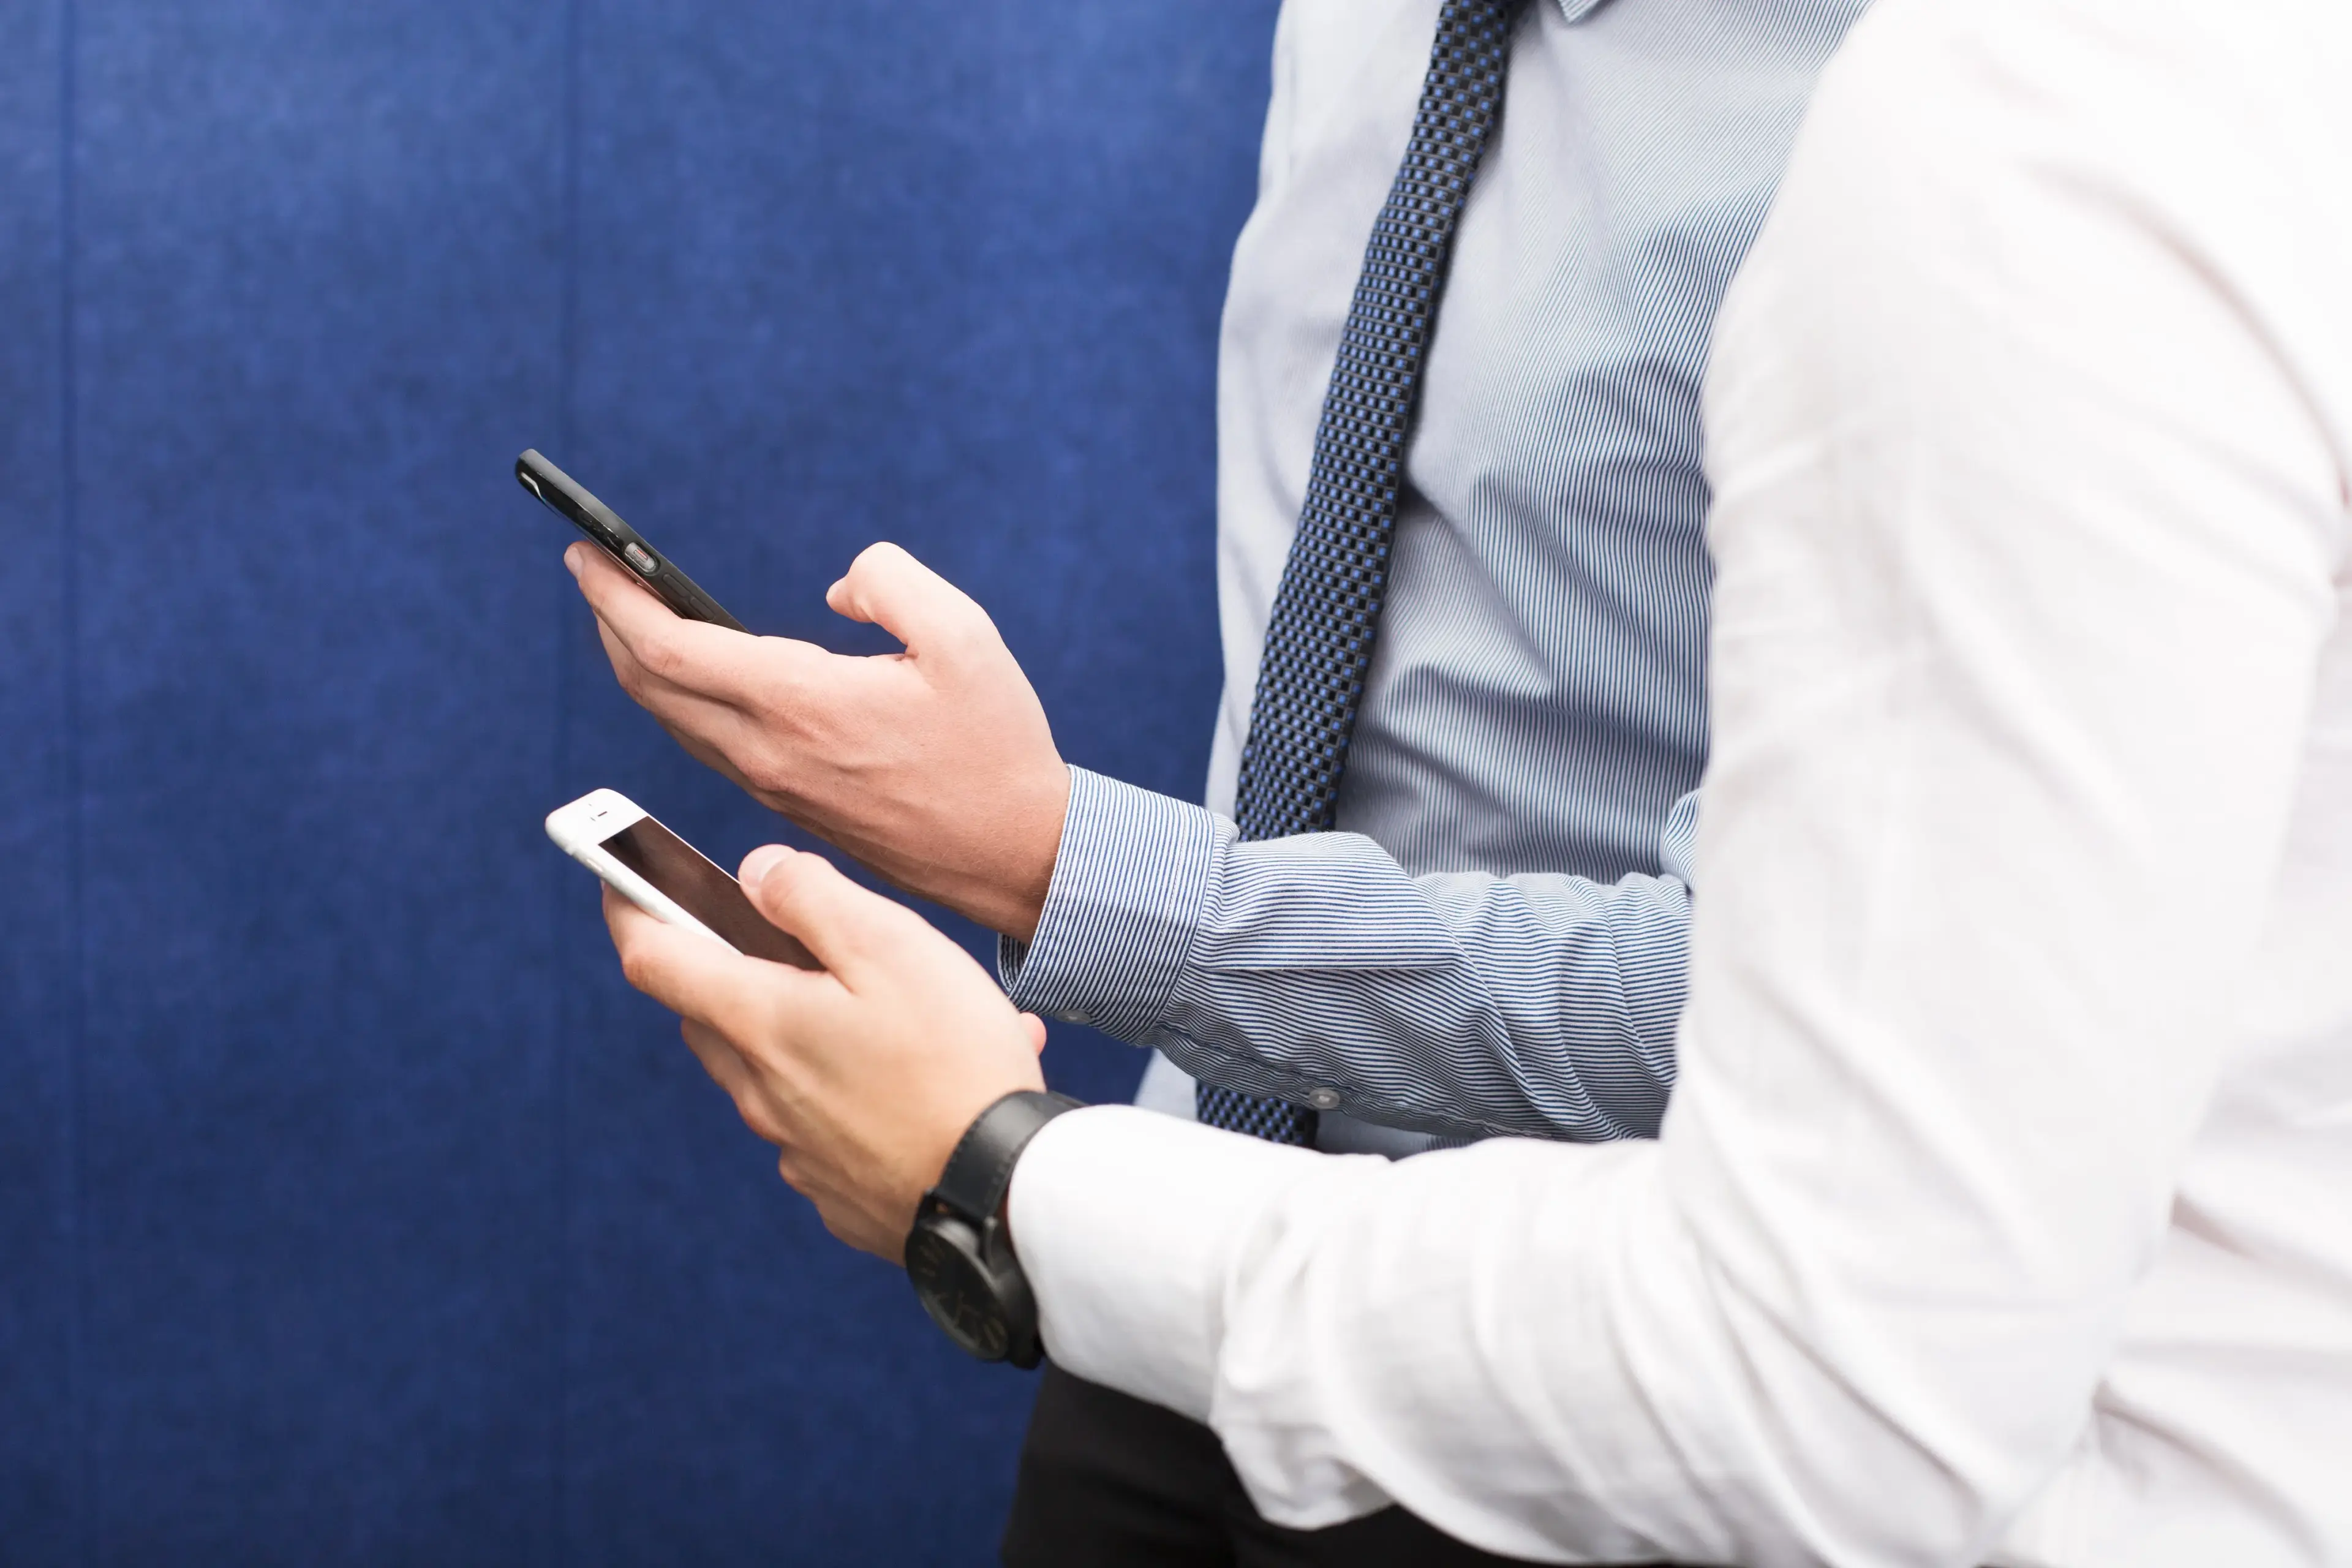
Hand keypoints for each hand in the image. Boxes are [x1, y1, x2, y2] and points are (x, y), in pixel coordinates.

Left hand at [569, 539, 1070, 940]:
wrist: (1014, 853)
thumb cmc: (995, 745)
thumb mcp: (964, 635)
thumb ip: (890, 580)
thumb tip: (836, 589)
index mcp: (800, 703)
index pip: (668, 647)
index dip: (614, 596)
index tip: (585, 553)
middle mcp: (769, 751)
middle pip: (650, 685)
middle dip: (609, 622)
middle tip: (593, 571)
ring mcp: (774, 786)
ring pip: (673, 719)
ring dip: (638, 662)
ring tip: (629, 613)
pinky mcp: (790, 806)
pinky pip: (706, 744)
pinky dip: (676, 698)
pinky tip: (689, 673)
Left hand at [605, 844, 1048, 1258]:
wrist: (1005, 1196)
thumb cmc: (954, 1063)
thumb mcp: (892, 947)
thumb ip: (812, 898)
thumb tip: (755, 874)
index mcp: (761, 1022)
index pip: (654, 958)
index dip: (627, 907)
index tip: (620, 879)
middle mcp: (761, 1091)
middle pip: (714, 1015)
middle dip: (735, 970)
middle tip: (793, 942)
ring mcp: (796, 1149)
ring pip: (777, 1070)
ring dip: (818, 1032)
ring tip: (917, 1016)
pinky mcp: (837, 1190)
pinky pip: (827, 1124)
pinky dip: (860, 1092)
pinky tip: (933, 1082)